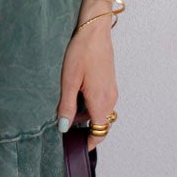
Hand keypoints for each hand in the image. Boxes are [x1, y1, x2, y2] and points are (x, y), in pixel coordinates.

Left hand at [56, 18, 118, 133]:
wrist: (94, 30)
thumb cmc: (82, 52)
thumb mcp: (69, 81)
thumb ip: (67, 107)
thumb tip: (64, 128)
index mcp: (101, 101)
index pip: (99, 132)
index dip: (88, 142)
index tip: (74, 146)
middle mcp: (110, 98)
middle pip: (101, 125)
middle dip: (85, 130)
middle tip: (66, 129)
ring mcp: (112, 90)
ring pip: (101, 113)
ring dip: (87, 117)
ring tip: (67, 111)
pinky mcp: (110, 83)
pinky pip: (102, 103)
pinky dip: (91, 106)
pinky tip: (76, 95)